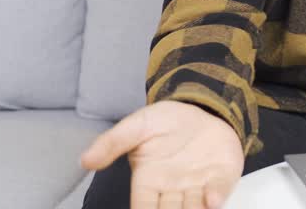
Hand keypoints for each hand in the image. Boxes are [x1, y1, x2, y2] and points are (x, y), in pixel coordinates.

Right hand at [80, 100, 244, 208]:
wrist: (199, 106)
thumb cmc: (165, 122)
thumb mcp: (136, 126)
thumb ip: (112, 143)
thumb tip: (85, 160)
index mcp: (149, 183)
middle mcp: (173, 191)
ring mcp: (198, 186)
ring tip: (192, 207)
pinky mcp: (221, 177)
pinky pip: (220, 192)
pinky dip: (217, 198)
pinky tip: (212, 200)